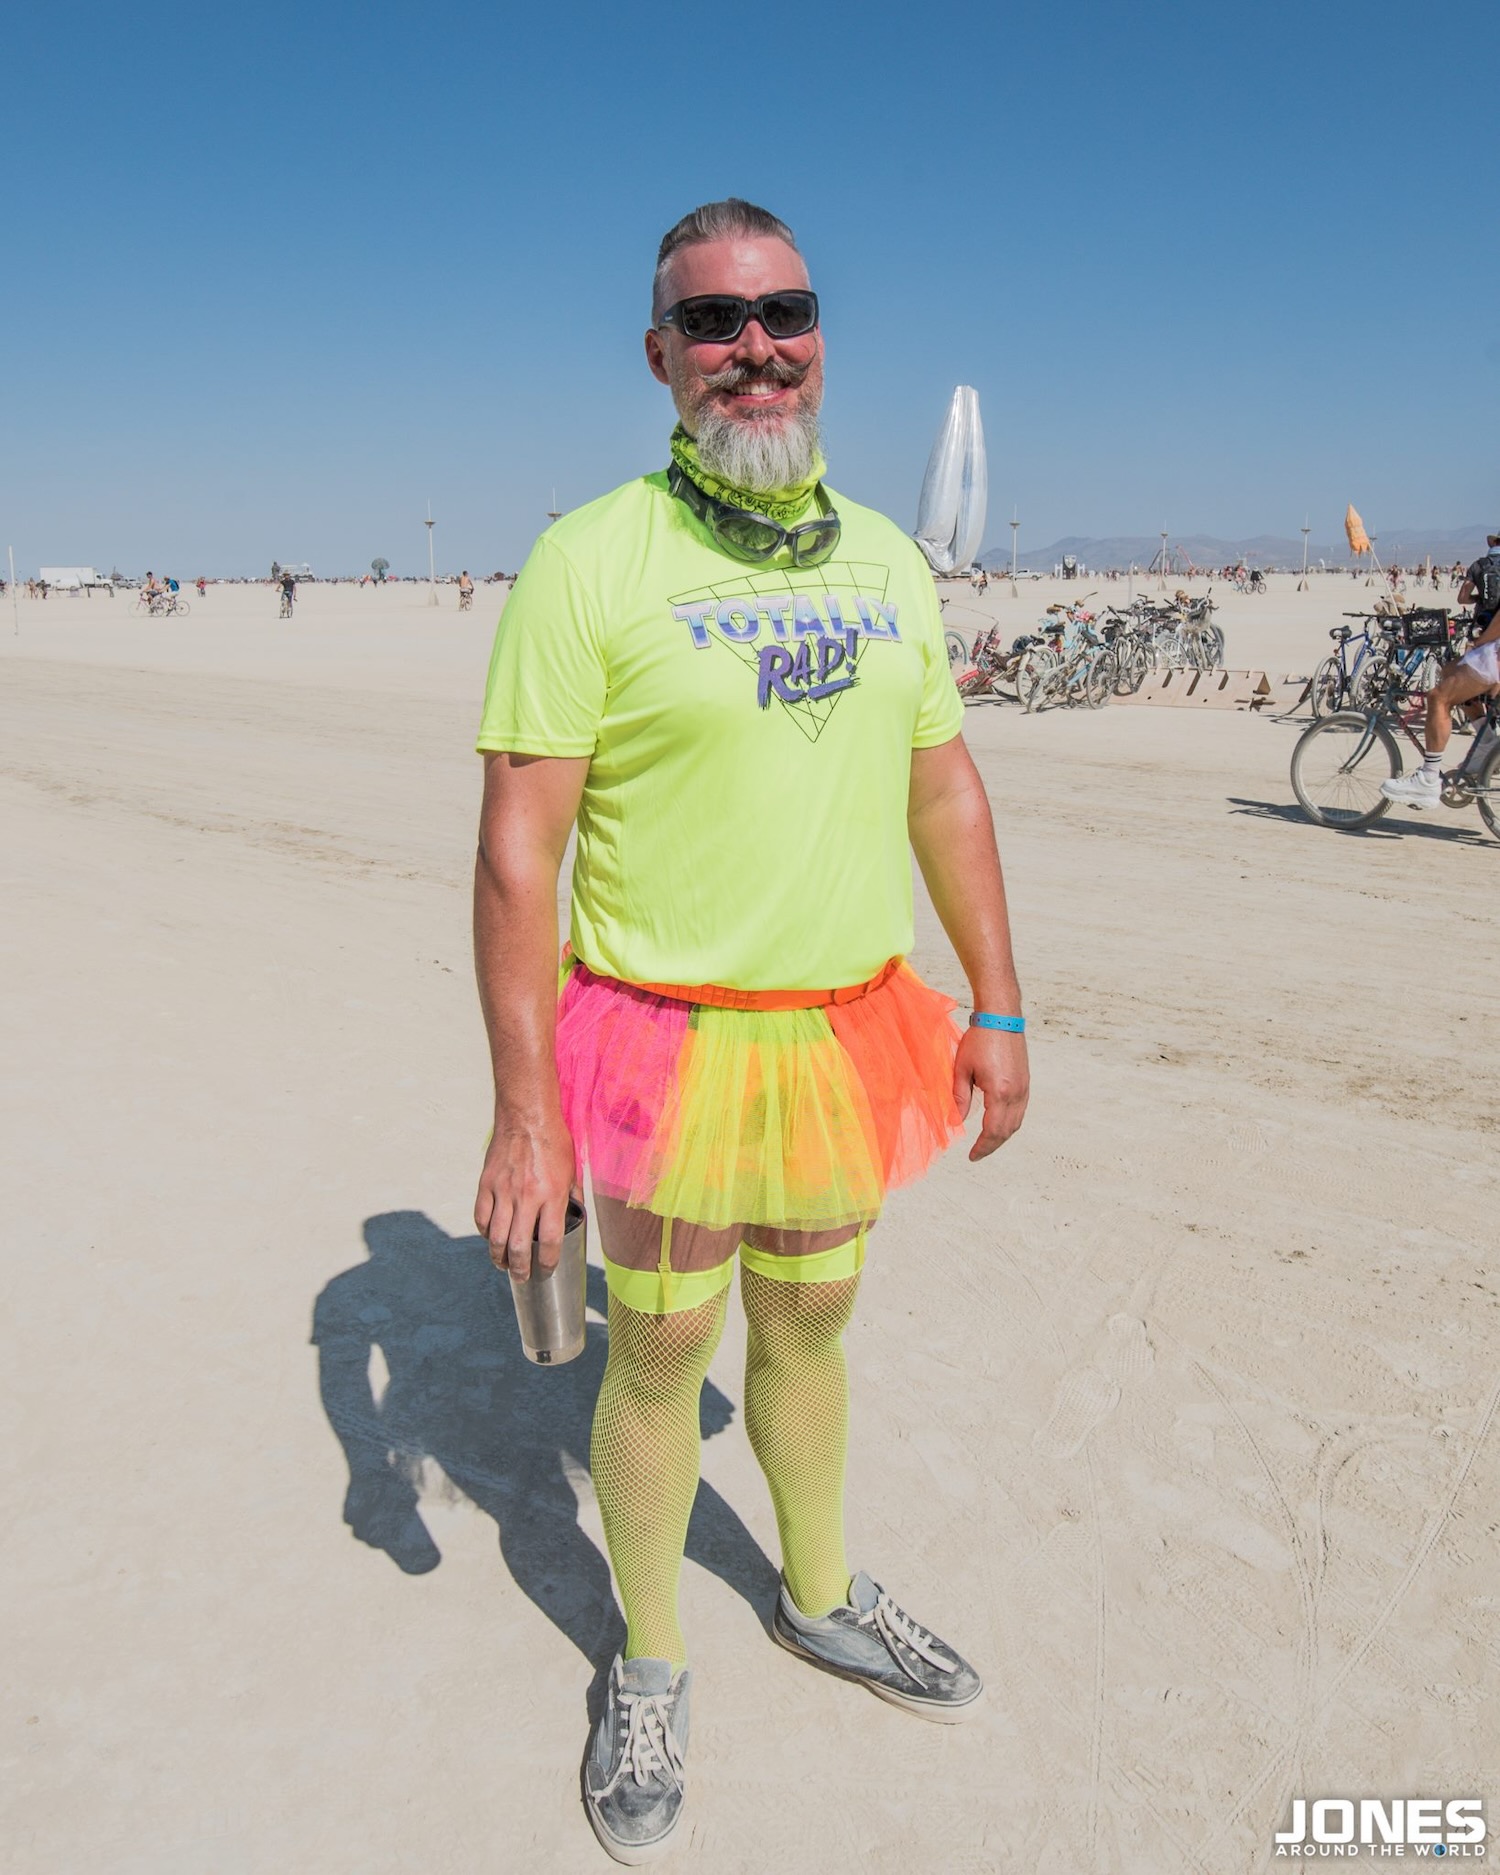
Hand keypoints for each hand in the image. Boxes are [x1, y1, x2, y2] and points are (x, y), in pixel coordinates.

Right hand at [474, 1111, 575, 1280]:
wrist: (527, 1115)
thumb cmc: (554, 1141)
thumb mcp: (572, 1169)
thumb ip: (572, 1196)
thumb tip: (575, 1216)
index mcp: (552, 1194)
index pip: (551, 1240)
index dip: (549, 1262)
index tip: (547, 1269)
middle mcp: (527, 1196)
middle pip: (519, 1246)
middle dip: (520, 1269)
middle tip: (521, 1277)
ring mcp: (503, 1191)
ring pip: (496, 1236)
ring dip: (498, 1256)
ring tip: (503, 1264)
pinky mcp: (486, 1184)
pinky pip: (481, 1216)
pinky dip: (484, 1232)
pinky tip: (490, 1238)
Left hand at [953, 1027, 1028, 1160]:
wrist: (1001, 1018)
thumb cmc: (979, 1040)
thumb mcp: (962, 1069)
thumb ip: (959, 1097)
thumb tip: (955, 1121)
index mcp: (1000, 1092)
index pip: (993, 1130)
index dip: (983, 1147)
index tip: (972, 1156)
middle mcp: (1017, 1093)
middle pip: (1007, 1131)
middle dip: (992, 1145)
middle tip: (977, 1153)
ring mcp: (1024, 1088)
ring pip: (1016, 1123)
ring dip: (1002, 1136)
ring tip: (986, 1142)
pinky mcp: (1025, 1082)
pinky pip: (1020, 1111)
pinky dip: (1010, 1123)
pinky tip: (998, 1124)